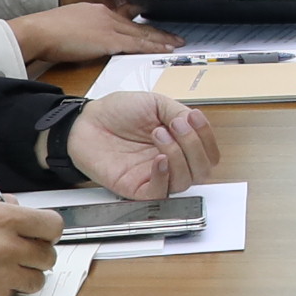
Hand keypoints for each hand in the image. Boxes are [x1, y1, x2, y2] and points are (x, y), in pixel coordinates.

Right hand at [0, 197, 71, 295]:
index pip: (53, 225)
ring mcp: (3, 274)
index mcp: (5, 219)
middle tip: (22, 254)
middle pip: (49, 255)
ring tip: (4, 269)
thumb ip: (4, 208)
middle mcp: (8, 246)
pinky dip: (7, 290)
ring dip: (25, 276)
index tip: (43, 235)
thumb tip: (24, 211)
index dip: (48, 232)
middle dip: (37, 255)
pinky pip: (16, 295)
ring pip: (37, 279)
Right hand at [12, 0, 177, 64]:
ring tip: (177, 43)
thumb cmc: (49, 31)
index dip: (144, 21)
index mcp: (98, 10)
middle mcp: (107, 14)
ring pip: (142, 33)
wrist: (38, 31)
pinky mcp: (108, 40)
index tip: (156, 25)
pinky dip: (153, 47)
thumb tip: (94, 37)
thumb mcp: (72, 23)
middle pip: (139, 23)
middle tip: (177, 34)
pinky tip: (164, 50)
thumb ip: (87, 27)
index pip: (127, 15)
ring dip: (162, 39)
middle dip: (159, 29)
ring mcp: (109, 26)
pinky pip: (137, 44)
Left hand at [67, 91, 219, 200]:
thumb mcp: (155, 103)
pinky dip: (164, 176)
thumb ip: (179, 112)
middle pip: (202, 171)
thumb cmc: (117, 113)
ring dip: (178, 155)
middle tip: (177, 125)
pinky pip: (160, 192)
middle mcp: (171, 162)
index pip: (208, 153)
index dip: (207, 137)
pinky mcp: (137, 188)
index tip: (194, 117)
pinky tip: (158, 158)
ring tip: (159, 133)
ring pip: (185, 182)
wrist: (86, 121)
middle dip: (195, 146)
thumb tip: (194, 125)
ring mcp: (155, 176)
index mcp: (179, 144)